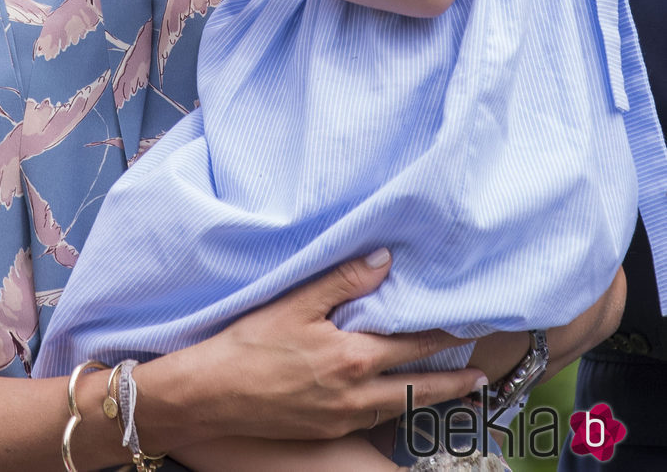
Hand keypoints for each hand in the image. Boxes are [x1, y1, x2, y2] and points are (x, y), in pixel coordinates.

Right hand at [136, 250, 488, 448]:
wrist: (211, 395)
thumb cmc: (249, 344)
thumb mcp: (295, 303)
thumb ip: (343, 281)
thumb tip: (385, 260)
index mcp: (351, 357)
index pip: (411, 344)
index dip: (443, 336)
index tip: (470, 328)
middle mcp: (354, 393)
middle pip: (415, 386)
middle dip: (451, 381)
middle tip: (481, 378)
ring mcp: (340, 418)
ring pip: (396, 408)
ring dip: (426, 400)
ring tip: (450, 393)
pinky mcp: (324, 431)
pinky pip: (372, 421)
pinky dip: (393, 410)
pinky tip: (392, 404)